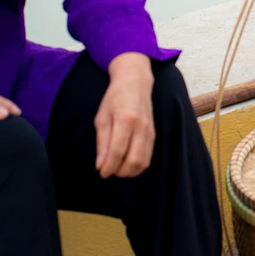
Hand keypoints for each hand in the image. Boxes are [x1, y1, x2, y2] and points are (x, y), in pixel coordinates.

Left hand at [95, 53, 154, 178]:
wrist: (135, 83)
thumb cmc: (115, 98)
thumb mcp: (102, 117)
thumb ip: (101, 142)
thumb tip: (100, 165)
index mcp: (125, 119)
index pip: (117, 151)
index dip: (109, 166)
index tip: (101, 172)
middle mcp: (141, 126)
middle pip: (133, 160)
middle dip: (119, 171)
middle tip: (108, 171)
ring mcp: (150, 131)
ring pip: (143, 162)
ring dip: (129, 171)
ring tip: (117, 168)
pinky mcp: (154, 134)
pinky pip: (148, 157)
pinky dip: (138, 166)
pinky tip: (127, 163)